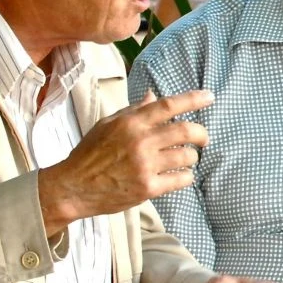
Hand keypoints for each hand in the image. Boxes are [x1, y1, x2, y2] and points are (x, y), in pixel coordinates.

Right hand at [39, 90, 210, 234]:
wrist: (73, 188)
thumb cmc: (90, 154)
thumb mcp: (107, 125)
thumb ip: (133, 110)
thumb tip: (153, 95)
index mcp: (131, 122)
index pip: (168, 105)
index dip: (193, 99)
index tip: (209, 97)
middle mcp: (141, 141)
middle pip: (186, 131)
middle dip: (202, 134)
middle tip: (204, 138)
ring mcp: (145, 165)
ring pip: (187, 156)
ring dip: (191, 157)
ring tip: (183, 160)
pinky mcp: (148, 188)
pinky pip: (182, 179)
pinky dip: (185, 176)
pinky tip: (178, 176)